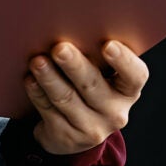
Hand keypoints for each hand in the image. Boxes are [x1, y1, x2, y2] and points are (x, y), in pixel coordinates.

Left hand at [24, 39, 148, 153]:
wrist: (75, 131)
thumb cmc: (91, 88)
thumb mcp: (102, 76)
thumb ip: (96, 57)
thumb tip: (71, 27)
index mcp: (128, 90)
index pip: (135, 75)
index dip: (124, 60)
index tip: (108, 45)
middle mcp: (115, 112)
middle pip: (93, 85)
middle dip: (75, 65)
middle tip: (59, 48)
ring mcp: (91, 128)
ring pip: (67, 99)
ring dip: (50, 78)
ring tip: (37, 61)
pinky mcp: (67, 137)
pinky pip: (49, 111)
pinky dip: (38, 93)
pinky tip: (30, 80)